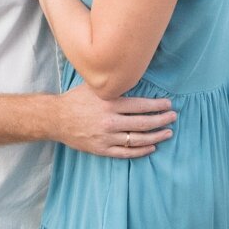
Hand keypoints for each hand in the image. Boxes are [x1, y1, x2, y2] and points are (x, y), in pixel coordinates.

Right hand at [53, 80, 176, 156]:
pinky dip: (140, 151)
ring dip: (156, 137)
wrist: (56, 118)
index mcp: (109, 103)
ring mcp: (106, 137)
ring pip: (137, 140)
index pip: (141, 105)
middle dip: (161, 120)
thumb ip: (113, 85)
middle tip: (173, 117)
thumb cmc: (76, 99)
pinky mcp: (101, 149)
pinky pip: (125, 153)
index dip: (158, 106)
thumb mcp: (94, 87)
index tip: (169, 104)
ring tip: (168, 133)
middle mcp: (109, 121)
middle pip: (143, 123)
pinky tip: (151, 147)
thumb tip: (133, 75)